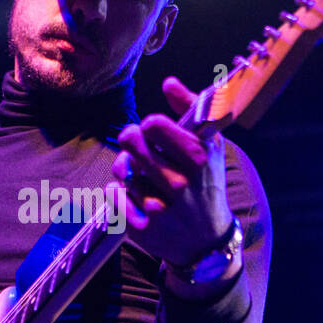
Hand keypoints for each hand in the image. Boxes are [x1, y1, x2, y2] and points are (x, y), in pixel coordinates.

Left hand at [110, 76, 234, 270]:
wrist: (207, 240)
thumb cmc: (206, 183)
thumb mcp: (210, 145)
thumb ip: (192, 110)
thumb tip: (168, 82)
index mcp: (197, 157)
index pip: (153, 123)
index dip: (151, 125)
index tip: (156, 133)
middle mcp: (179, 183)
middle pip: (131, 140)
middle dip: (133, 140)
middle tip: (139, 146)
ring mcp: (158, 207)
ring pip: (120, 168)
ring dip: (127, 168)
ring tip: (143, 174)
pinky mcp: (141, 227)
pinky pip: (113, 193)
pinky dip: (118, 191)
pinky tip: (135, 194)